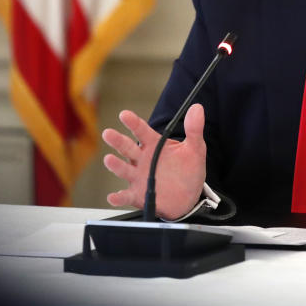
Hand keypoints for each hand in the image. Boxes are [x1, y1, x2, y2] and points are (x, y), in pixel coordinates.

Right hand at [101, 103, 206, 219]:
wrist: (189, 198)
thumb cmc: (188, 170)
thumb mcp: (195, 149)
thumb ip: (194, 129)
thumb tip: (197, 108)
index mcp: (154, 145)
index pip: (141, 130)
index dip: (132, 122)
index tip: (124, 114)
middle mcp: (142, 159)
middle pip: (127, 147)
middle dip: (117, 141)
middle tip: (108, 133)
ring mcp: (138, 177)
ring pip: (124, 169)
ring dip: (116, 165)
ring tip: (109, 160)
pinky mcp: (137, 195)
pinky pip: (126, 196)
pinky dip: (118, 197)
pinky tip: (113, 197)